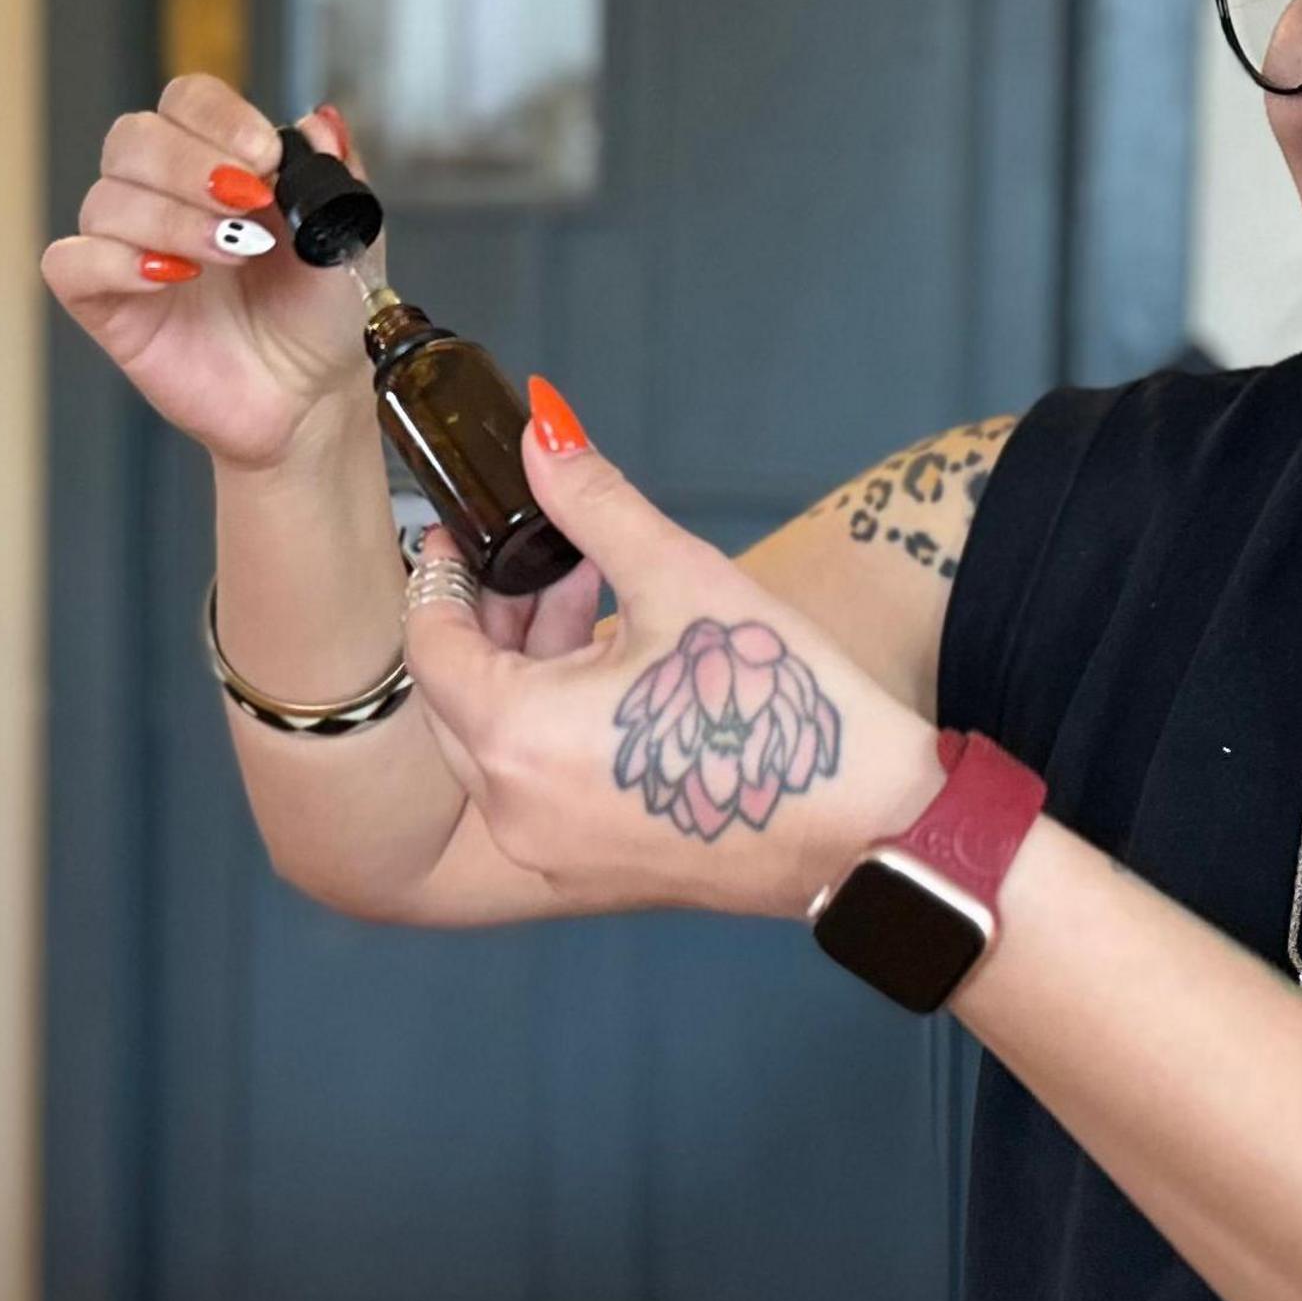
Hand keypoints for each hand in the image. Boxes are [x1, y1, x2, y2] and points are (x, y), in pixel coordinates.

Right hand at [42, 79, 378, 470]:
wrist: (312, 396)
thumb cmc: (320, 312)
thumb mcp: (347, 234)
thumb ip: (336, 173)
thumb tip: (321, 121)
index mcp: (217, 161)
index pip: (187, 100)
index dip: (218, 118)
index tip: (266, 156)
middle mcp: (163, 194)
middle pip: (133, 137)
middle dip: (189, 164)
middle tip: (246, 202)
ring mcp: (127, 247)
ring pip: (105, 199)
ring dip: (172, 219)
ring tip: (232, 252)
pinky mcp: (104, 305)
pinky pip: (69, 263)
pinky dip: (112, 261)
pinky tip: (171, 278)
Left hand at [403, 381, 947, 918]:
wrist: (872, 830)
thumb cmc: (781, 708)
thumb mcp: (683, 580)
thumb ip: (594, 503)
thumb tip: (541, 430)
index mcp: (518, 740)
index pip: (430, 647)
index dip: (440, 578)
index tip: (463, 534)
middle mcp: (514, 811)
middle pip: (456, 699)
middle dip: (489, 621)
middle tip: (541, 561)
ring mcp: (551, 851)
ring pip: (497, 745)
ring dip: (527, 669)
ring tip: (594, 597)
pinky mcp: (592, 871)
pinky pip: (538, 787)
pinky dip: (553, 725)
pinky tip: (616, 670)